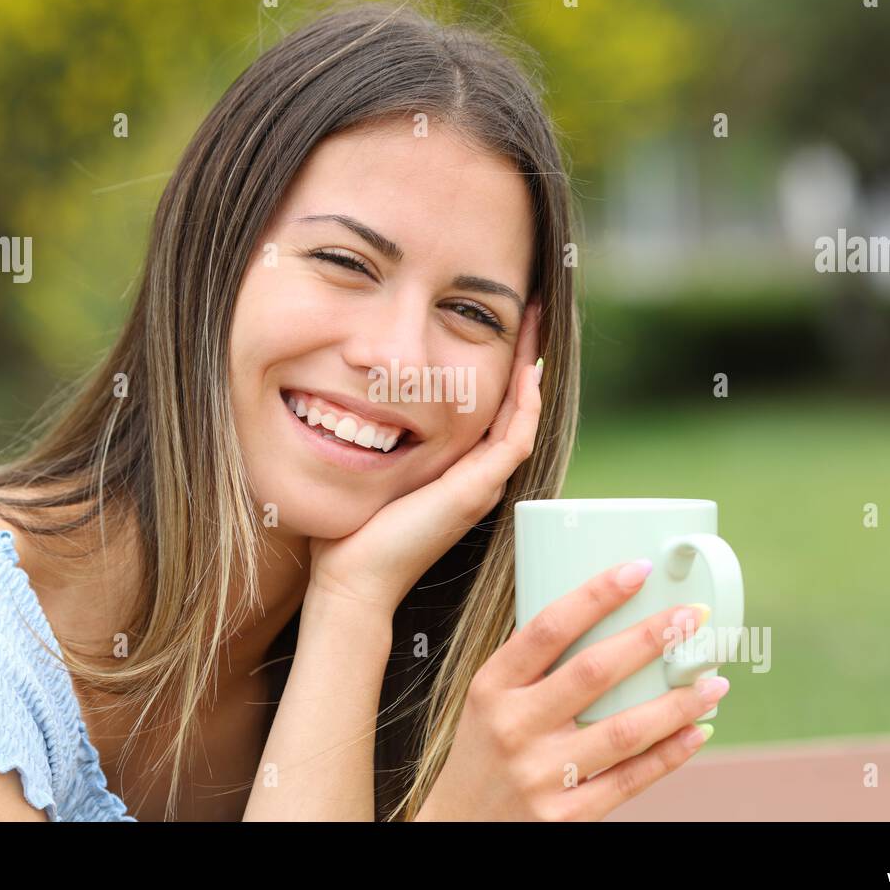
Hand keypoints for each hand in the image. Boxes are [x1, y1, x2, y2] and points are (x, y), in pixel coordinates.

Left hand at [306, 299, 542, 619]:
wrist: (354, 578)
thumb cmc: (352, 531)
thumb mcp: (372, 468)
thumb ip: (378, 438)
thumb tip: (353, 397)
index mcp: (460, 471)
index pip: (494, 408)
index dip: (503, 366)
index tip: (502, 322)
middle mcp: (480, 476)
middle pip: (517, 406)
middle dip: (526, 356)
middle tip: (533, 310)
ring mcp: (483, 483)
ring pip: (524, 416)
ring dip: (532, 369)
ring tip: (537, 325)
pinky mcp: (477, 489)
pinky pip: (516, 438)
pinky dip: (526, 403)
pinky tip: (528, 370)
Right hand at [414, 560, 728, 820]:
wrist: (460, 825)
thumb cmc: (481, 752)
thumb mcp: (486, 699)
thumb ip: (530, 663)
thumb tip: (595, 611)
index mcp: (493, 687)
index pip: (548, 629)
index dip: (596, 595)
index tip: (637, 570)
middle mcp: (515, 727)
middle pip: (593, 673)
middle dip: (650, 639)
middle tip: (692, 618)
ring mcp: (541, 775)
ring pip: (623, 731)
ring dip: (676, 704)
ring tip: (713, 681)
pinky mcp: (566, 816)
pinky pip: (630, 780)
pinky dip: (669, 755)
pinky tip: (696, 732)